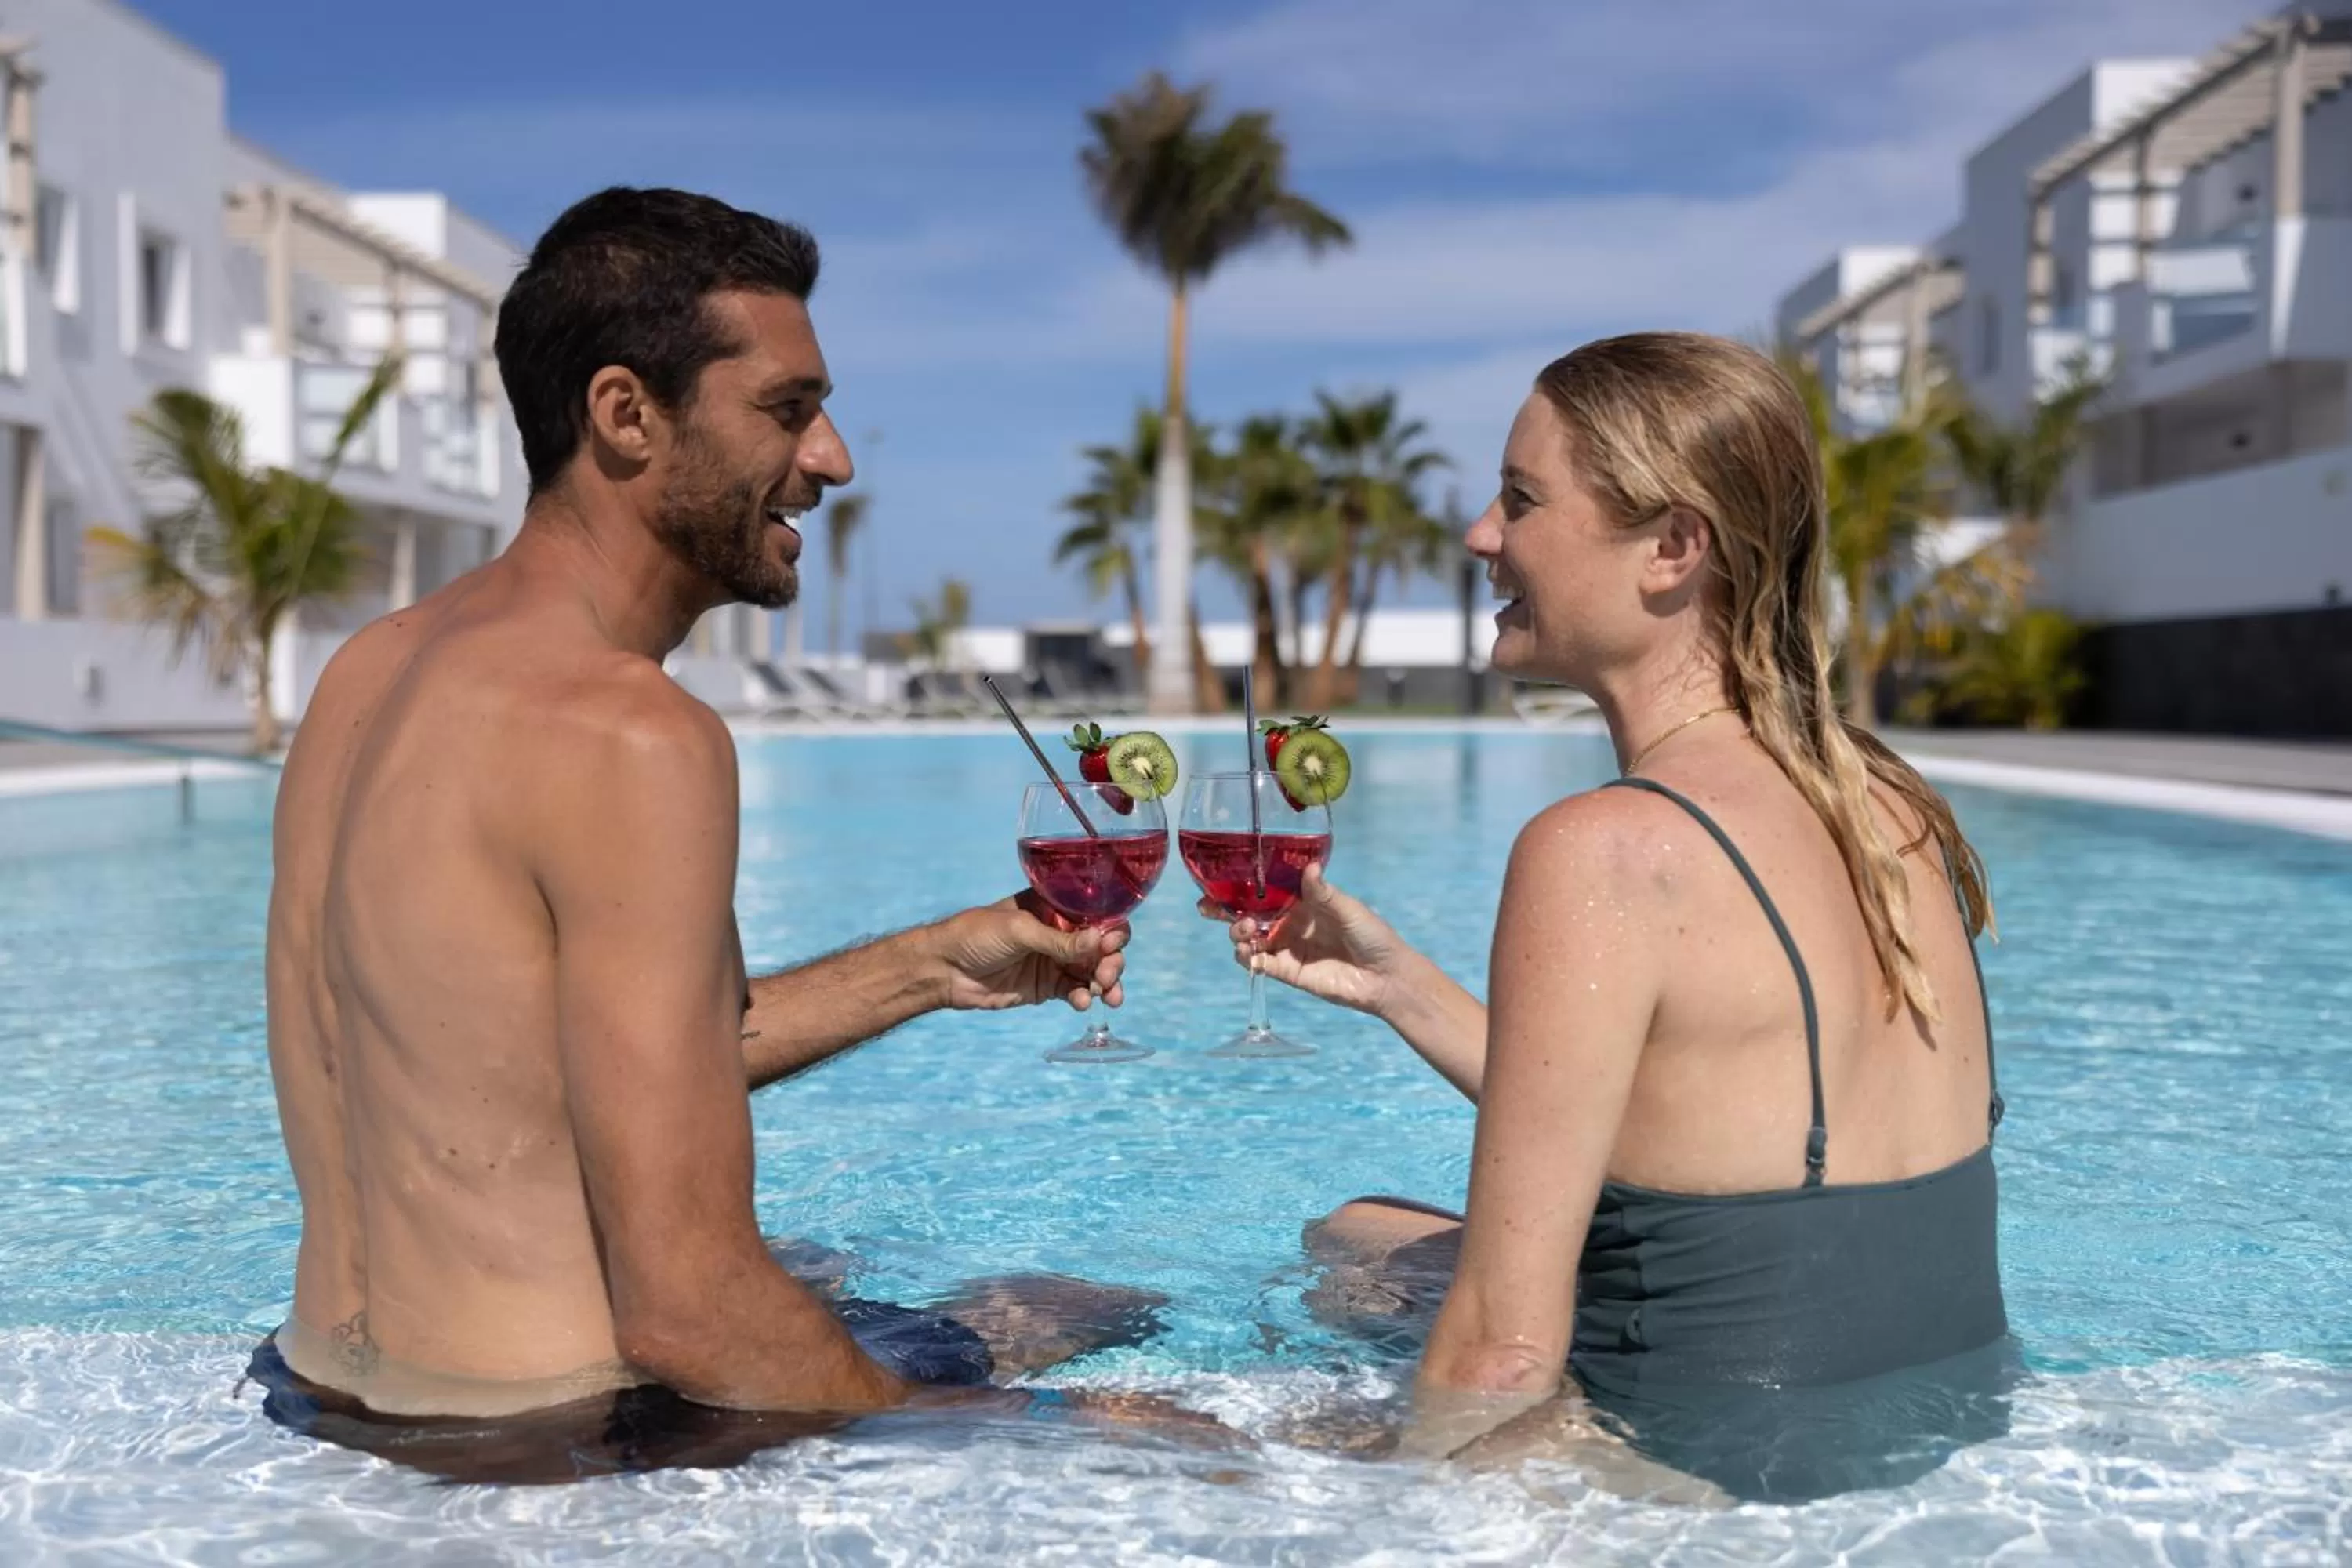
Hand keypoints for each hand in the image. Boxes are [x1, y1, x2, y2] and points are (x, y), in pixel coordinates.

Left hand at [930, 893, 1126, 1013]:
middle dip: (1110, 961)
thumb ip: (1059, 939)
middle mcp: (1059, 933)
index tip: (1111, 944)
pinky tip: (1081, 1002)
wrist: (944, 969)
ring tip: (1105, 994)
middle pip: (1100, 947)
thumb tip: (1100, 941)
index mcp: (1054, 908)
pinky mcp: (1046, 987)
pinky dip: (1084, 998)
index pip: (1095, 915)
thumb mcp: (1019, 929)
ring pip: (1092, 971)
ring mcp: (1054, 961)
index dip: (1110, 930)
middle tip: (1106, 975)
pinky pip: (1075, 992)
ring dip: (1105, 982)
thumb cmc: (976, 935)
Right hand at [1202, 864, 1412, 1017]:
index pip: (1265, 891)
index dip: (1241, 887)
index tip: (1217, 884)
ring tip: (1244, 932)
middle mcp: (1290, 922)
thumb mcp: (1348, 908)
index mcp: (1303, 902)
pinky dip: (1248, 959)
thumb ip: (1322, 892)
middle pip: (1249, 915)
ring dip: (1237, 934)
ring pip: (1249, 940)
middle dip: (1226, 912)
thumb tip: (1309, 867)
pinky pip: (1259, 964)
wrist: (1385, 976)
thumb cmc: (1372, 935)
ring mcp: (1287, 947)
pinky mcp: (1288, 972)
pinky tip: (1249, 954)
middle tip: (1211, 909)